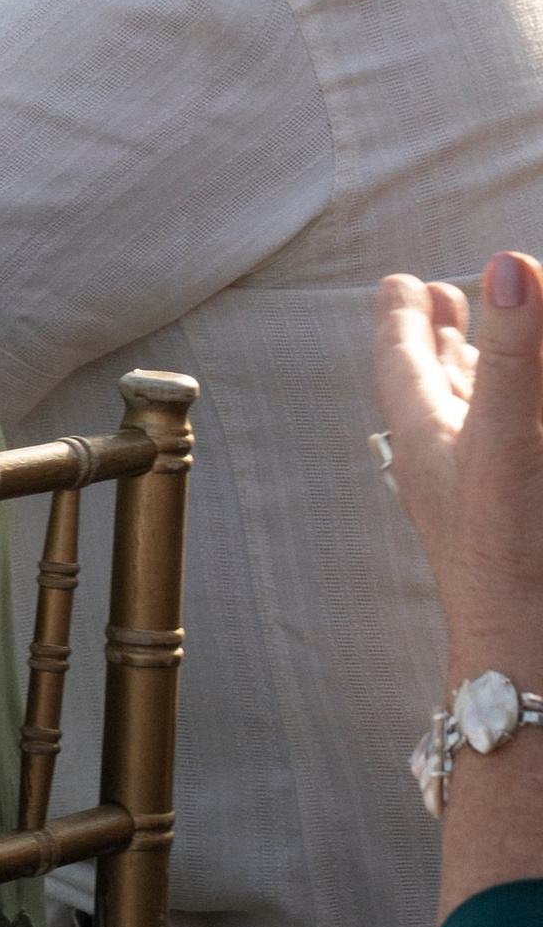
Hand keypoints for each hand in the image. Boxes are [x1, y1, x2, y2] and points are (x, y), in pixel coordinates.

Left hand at [375, 263, 542, 681]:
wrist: (541, 663)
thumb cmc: (515, 557)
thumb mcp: (512, 439)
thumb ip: (518, 354)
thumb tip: (508, 263)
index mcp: (432, 446)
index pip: (407, 364)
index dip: (405, 320)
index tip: (399, 284)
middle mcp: (456, 471)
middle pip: (439, 388)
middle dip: (440, 340)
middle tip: (435, 296)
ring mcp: (490, 501)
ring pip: (479, 422)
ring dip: (479, 377)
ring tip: (471, 342)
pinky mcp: (519, 522)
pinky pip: (515, 454)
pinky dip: (516, 419)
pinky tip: (523, 421)